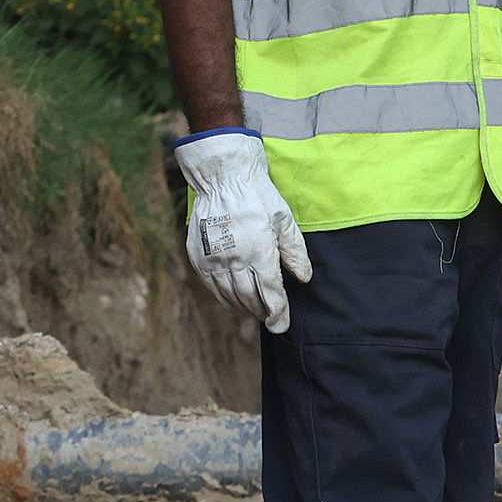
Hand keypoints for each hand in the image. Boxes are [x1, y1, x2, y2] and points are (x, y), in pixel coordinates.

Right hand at [176, 130, 307, 331]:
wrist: (222, 176)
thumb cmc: (257, 194)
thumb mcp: (284, 219)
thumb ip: (295, 251)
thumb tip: (303, 279)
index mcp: (258, 251)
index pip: (271, 293)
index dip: (278, 314)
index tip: (281, 326)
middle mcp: (234, 259)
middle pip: (249, 298)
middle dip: (261, 312)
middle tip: (270, 318)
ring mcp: (213, 258)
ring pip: (229, 295)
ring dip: (243, 308)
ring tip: (254, 311)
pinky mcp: (198, 255)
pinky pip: (211, 285)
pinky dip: (223, 297)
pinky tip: (232, 298)